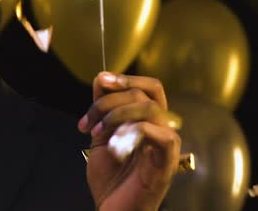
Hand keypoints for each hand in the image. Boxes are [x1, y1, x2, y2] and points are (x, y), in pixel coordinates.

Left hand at [77, 72, 180, 210]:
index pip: (148, 87)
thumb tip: (102, 79)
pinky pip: (160, 134)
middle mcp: (160, 130)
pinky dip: (133, 132)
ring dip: (117, 115)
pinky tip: (115, 146)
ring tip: (98, 133)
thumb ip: (102, 109)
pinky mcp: (167, 162)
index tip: (101, 80)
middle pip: (148, 93)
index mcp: (148, 122)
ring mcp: (165, 145)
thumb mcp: (100, 136)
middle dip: (113, 98)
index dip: (126, 78)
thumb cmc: (110, 179)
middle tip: (90, 119)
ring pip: (150, 109)